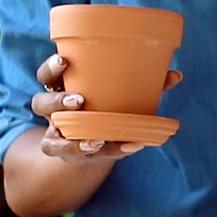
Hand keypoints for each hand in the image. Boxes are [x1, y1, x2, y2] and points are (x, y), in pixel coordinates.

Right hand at [31, 53, 182, 162]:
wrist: (94, 141)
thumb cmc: (106, 106)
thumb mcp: (119, 93)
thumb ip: (146, 84)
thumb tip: (175, 75)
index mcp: (63, 87)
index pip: (47, 75)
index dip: (52, 68)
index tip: (65, 59)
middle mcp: (54, 112)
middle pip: (41, 104)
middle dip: (58, 101)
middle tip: (80, 100)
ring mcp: (58, 136)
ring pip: (52, 139)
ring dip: (73, 139)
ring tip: (97, 138)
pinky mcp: (69, 155)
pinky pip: (74, 157)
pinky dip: (96, 154)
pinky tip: (113, 149)